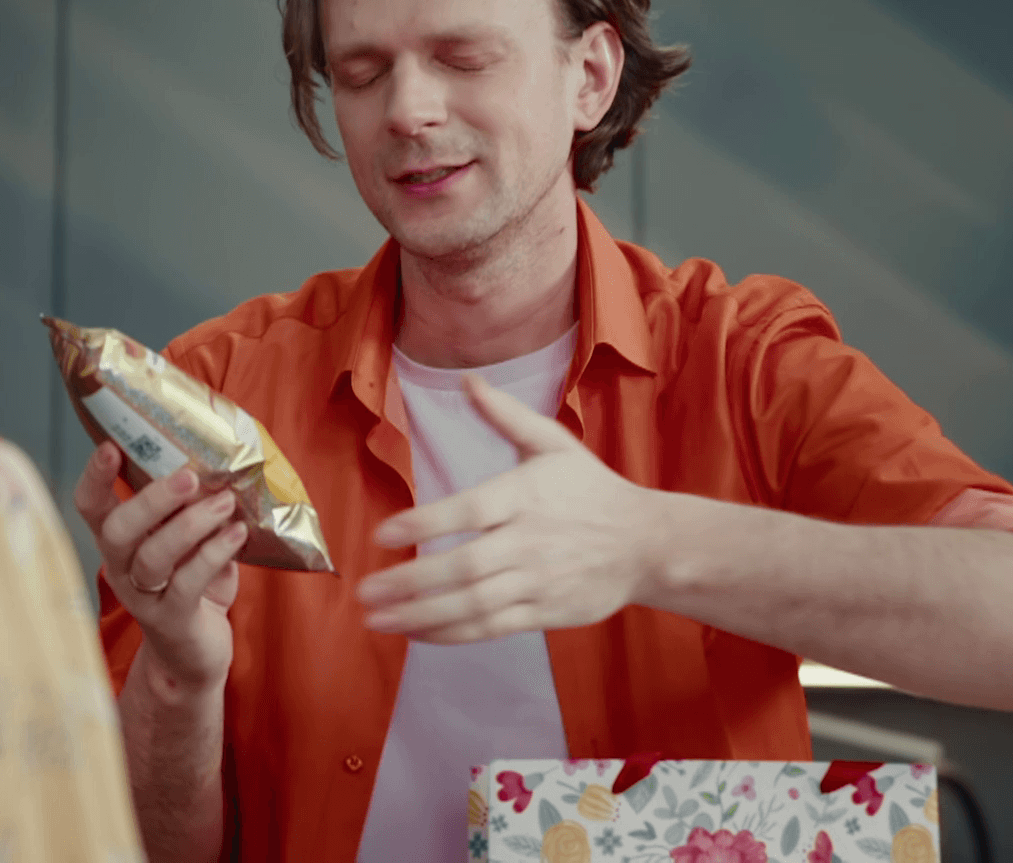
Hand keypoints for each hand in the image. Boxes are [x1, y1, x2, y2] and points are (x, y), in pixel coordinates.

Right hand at [73, 442, 246, 691]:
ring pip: (153, 557)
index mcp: (118, 541)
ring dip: (192, 525)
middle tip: (189, 476)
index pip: (90, 506)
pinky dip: (214, 553)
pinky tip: (237, 533)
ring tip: (225, 502)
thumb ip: (190, 507)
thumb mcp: (188, 540)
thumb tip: (218, 462)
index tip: (109, 445)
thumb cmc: (191, 583)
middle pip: (118, 531)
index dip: (94, 477)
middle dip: (152, 500)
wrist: (196, 652)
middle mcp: (120, 568)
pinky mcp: (172, 620)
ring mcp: (143, 597)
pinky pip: (188, 583)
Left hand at [353, 373, 670, 642]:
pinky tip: (417, 633)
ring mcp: (537, 581)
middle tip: (364, 591)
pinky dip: (452, 633)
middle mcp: (529, 541)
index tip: (381, 534)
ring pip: (473, 604)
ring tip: (377, 620)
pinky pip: (491, 627)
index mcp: (525, 495)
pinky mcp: (545, 612)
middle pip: (464, 566)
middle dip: (410, 582)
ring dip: (421, 616)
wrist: (648, 544)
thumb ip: (505, 415)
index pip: (468, 511)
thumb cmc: (591, 490)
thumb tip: (467, 380)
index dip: (424, 523)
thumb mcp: (554, 444)